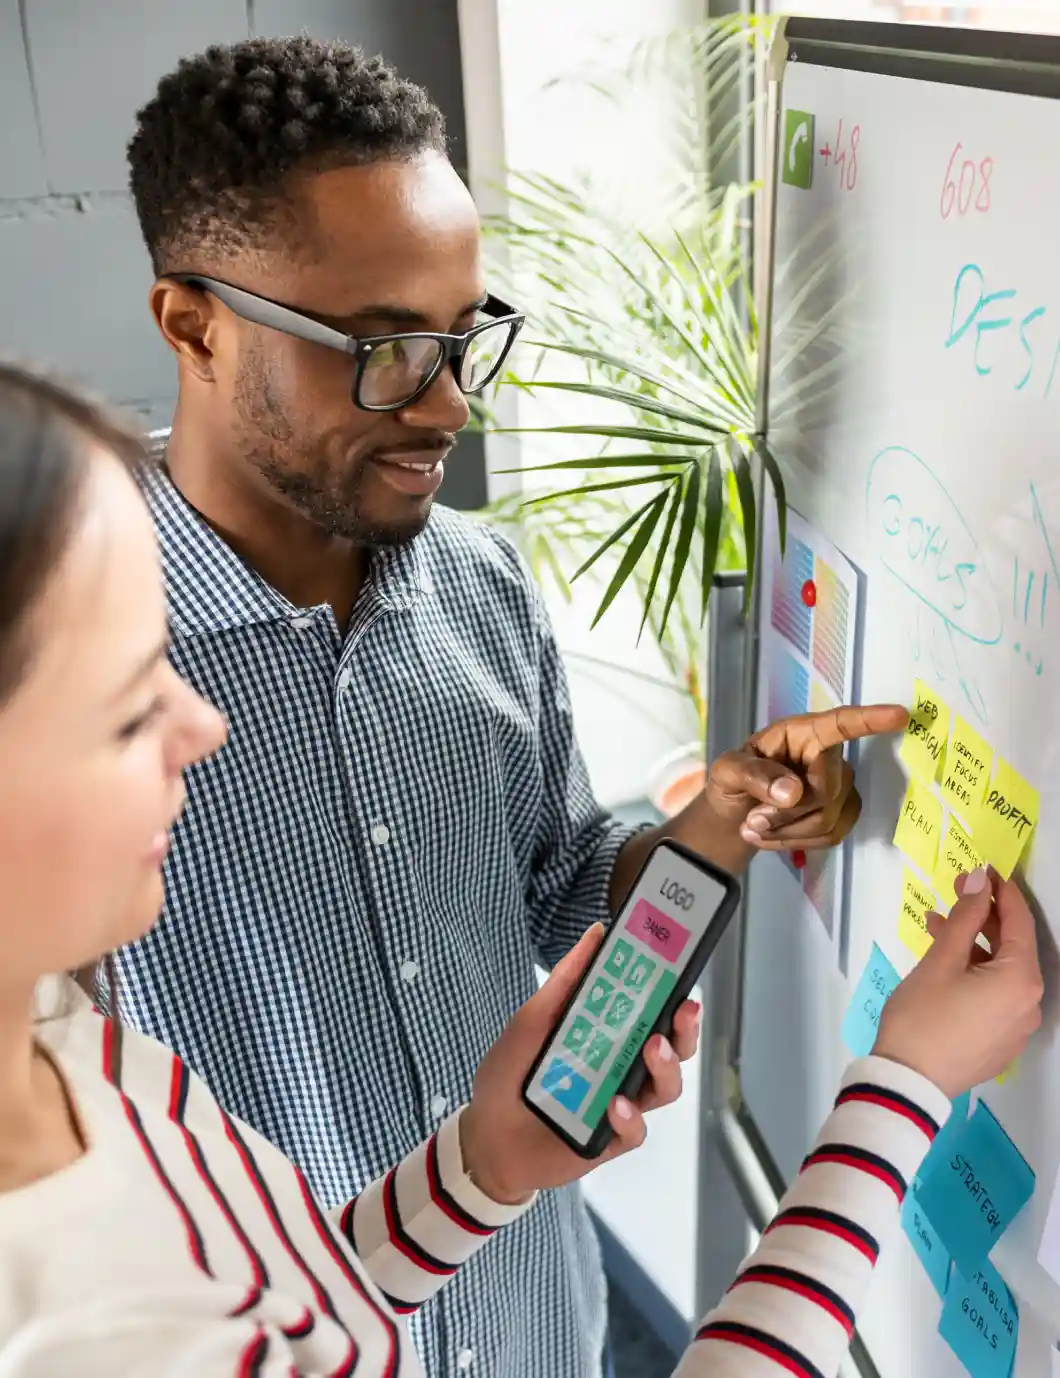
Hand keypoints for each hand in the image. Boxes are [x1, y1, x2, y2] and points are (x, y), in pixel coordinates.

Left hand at [459, 925, 700, 1204]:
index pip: (651, 1010)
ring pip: (665, 1087)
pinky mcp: (611, 1140)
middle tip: (682, 1010)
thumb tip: (595, 934)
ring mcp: (620, 1103)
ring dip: (666, 1066)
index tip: (681, 968)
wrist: (485, 1138)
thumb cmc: (507, 1075)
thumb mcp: (531, 1021)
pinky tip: (614, 1105)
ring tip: (653, 1048)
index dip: (672, 991)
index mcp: (608, 1034)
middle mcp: (621, 1066)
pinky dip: (630, 1117)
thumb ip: (564, 983)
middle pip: (672, 1047)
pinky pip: (636, 1129)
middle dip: (685, 1029)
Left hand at [705, 703, 907, 851]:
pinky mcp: (843, 814)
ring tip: (754, 826)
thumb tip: (793, 792)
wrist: (736, 811)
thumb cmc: (734, 779)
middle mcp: (828, 755)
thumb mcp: (726, 771)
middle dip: (785, 813)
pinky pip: (830, 836)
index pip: (839, 724)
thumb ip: (752, 775)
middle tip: (751, 820)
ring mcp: (840, 786)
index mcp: (802, 733)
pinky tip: (773, 835)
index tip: (900, 716)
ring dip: (786, 831)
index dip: (869, 720)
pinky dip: (796, 842)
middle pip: (825, 791)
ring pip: (827, 819)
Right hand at [873, 867, 1043, 1097]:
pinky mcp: (1001, 1042)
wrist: (908, 1082)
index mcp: (1021, 980)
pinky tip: (945, 966)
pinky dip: (975, 974)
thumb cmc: (923, 1015)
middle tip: (955, 893)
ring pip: (1001, 972)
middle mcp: (1030, 1003)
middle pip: (1012, 948)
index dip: (1001, 891)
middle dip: (983, 918)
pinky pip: (995, 996)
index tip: (982, 868)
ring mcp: (1017, 1026)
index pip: (1019, 922)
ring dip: (973, 946)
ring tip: (937, 928)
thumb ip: (964, 917)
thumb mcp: (941, 960)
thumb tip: (979, 880)